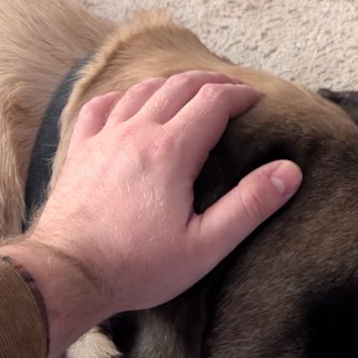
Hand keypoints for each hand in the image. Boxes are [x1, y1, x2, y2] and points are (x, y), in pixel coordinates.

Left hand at [0, 72, 301, 357]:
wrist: (68, 274)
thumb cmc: (138, 266)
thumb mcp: (206, 245)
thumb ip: (249, 206)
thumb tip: (289, 172)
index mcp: (171, 151)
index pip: (213, 102)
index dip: (240, 95)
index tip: (258, 100)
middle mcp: (136, 132)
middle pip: (180, 87)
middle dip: (212, 82)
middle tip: (233, 91)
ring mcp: (104, 138)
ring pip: (142, 91)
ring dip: (172, 84)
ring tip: (191, 91)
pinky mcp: (80, 151)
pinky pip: (101, 106)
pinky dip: (124, 96)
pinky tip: (130, 102)